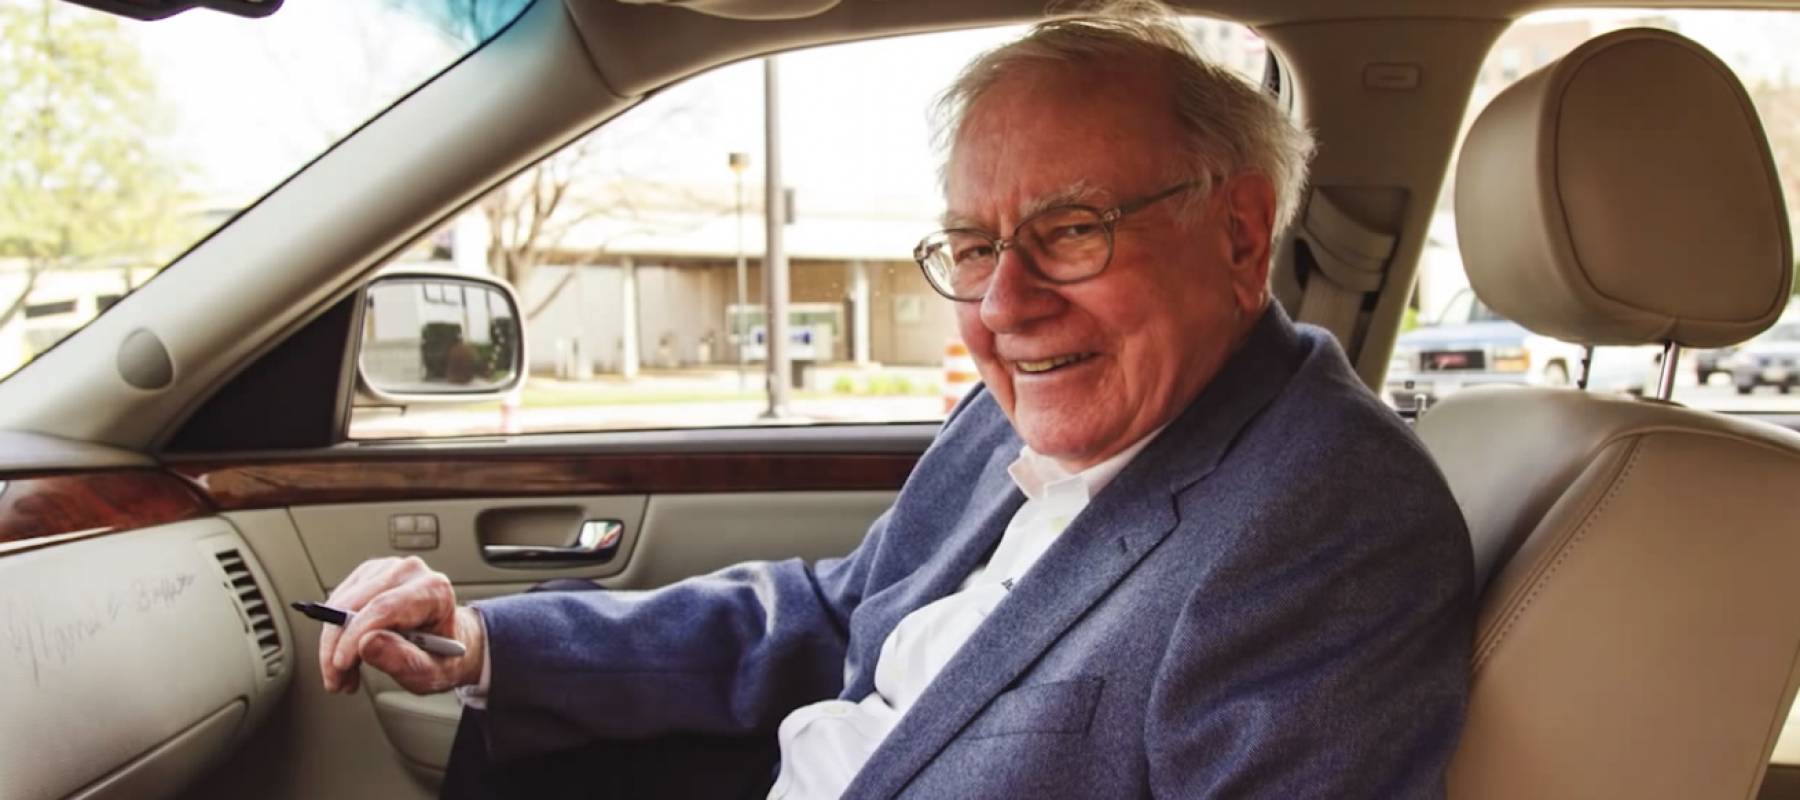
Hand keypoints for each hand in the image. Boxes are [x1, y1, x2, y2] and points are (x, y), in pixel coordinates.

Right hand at [317, 556, 485, 695]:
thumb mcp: (430, 671)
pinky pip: (337, 603)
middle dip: (336, 647)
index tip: (340, 664)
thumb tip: (365, 644)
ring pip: (340, 604)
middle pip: (355, 605)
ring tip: (346, 676)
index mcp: (434, 590)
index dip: (354, 637)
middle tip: (336, 682)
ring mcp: (387, 568)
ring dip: (333, 645)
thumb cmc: (441, 656)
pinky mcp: (368, 574)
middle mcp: (410, 572)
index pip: (383, 608)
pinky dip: (335, 635)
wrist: (446, 644)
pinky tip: (348, 659)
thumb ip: (402, 660)